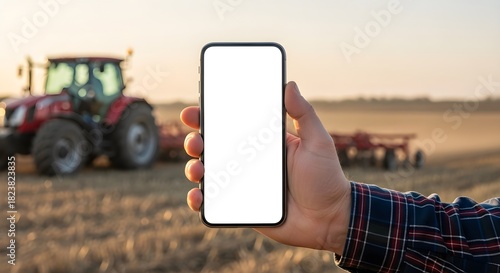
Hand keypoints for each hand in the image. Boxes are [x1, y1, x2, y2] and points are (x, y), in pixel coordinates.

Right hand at [181, 81, 350, 253]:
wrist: (330, 219)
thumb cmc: (326, 178)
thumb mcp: (317, 142)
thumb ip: (304, 114)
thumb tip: (289, 84)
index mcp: (264, 143)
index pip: (231, 125)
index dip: (209, 117)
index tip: (194, 112)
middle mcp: (249, 161)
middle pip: (213, 147)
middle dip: (195, 141)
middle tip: (195, 141)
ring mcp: (243, 184)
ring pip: (209, 173)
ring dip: (194, 168)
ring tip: (198, 169)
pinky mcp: (241, 207)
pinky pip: (214, 202)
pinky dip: (200, 200)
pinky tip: (198, 196)